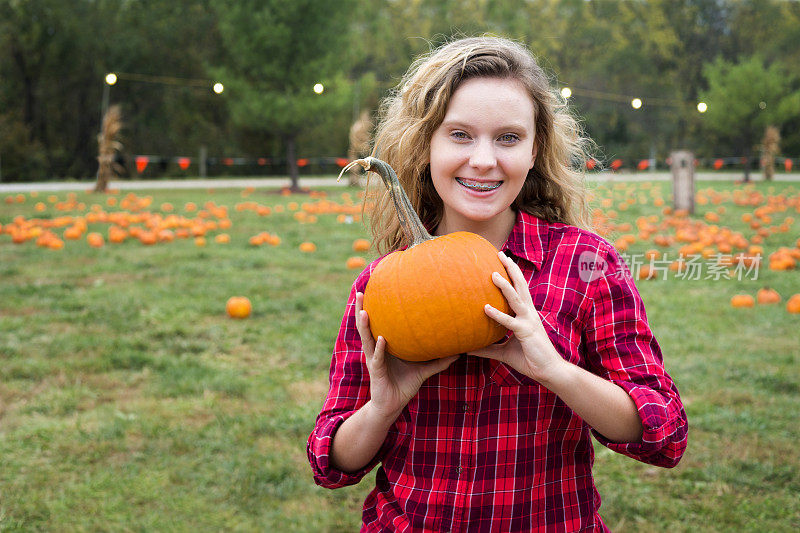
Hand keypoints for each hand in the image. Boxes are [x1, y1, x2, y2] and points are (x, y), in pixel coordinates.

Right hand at [355, 292, 457, 421]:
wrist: (392, 406)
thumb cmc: (404, 385)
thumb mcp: (423, 370)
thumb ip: (438, 361)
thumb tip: (459, 352)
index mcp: (382, 346)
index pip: (375, 323)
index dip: (371, 307)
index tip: (371, 289)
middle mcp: (375, 350)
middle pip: (365, 326)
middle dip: (361, 309)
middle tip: (359, 292)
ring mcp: (374, 360)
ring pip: (367, 339)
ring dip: (364, 325)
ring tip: (364, 311)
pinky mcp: (376, 372)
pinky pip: (378, 358)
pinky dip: (380, 348)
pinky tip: (382, 339)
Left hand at [469, 252, 565, 383]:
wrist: (549, 372)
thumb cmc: (529, 359)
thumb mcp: (504, 352)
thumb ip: (487, 348)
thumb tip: (469, 348)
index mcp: (526, 314)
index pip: (519, 289)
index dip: (512, 274)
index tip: (503, 260)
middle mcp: (529, 313)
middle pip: (520, 286)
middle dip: (511, 269)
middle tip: (500, 253)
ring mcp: (529, 322)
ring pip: (516, 299)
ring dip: (505, 286)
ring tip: (493, 274)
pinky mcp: (526, 333)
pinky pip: (510, 322)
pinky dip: (498, 315)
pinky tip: (485, 308)